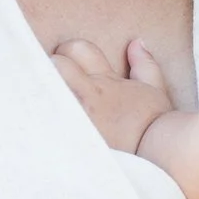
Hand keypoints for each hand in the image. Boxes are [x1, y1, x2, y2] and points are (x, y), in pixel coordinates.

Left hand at [51, 38, 174, 154]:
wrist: (159, 155)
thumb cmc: (156, 125)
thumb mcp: (155, 90)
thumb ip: (144, 64)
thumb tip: (136, 43)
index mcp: (104, 80)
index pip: (76, 48)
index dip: (68, 53)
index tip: (68, 67)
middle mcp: (87, 94)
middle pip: (55, 64)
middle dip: (50, 70)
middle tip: (49, 85)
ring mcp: (76, 116)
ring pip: (44, 88)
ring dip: (41, 93)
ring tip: (42, 105)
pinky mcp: (68, 137)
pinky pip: (44, 123)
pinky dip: (39, 122)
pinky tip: (39, 128)